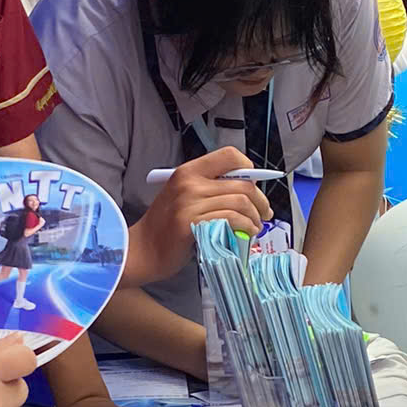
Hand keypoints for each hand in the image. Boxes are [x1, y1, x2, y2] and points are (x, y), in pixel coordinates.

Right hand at [125, 148, 274, 285]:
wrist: (141, 250)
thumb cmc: (164, 227)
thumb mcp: (182, 196)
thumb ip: (208, 189)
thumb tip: (246, 189)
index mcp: (187, 172)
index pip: (229, 155)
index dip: (249, 168)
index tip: (254, 185)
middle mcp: (190, 183)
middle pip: (242, 183)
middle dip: (260, 200)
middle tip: (264, 212)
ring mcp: (190, 203)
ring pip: (240, 202)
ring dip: (255, 216)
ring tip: (255, 226)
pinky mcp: (193, 224)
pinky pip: (231, 219)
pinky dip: (246, 226)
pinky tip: (247, 232)